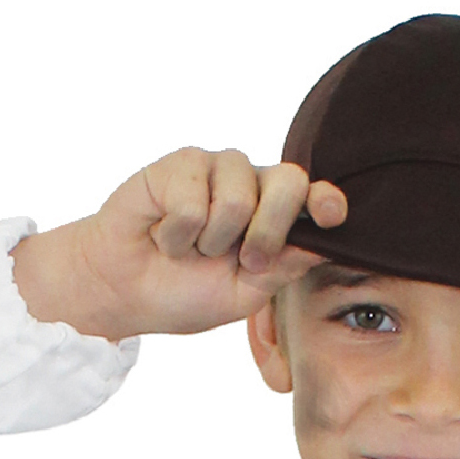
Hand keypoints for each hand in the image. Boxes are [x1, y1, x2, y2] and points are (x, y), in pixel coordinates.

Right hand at [12, 149, 348, 343]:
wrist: (126, 290)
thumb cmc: (185, 292)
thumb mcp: (245, 295)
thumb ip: (283, 269)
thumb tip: (321, 245)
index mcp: (271, 214)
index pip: (308, 196)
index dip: (324, 200)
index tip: (333, 214)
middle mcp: (249, 183)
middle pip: (287, 182)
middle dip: (269, 232)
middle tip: (242, 260)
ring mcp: (215, 169)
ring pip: (238, 198)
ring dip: (210, 242)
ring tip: (190, 248)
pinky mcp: (180, 164)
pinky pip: (193, 202)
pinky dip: (176, 235)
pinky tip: (163, 234)